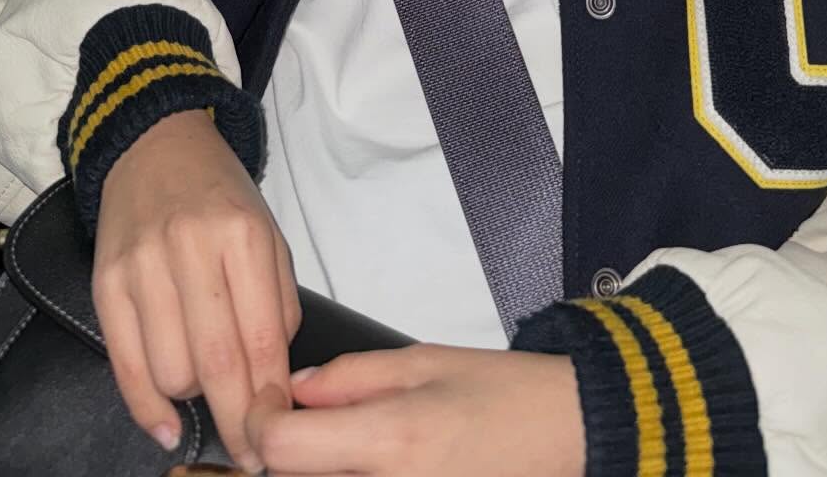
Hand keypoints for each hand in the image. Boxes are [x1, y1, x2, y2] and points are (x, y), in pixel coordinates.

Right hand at [92, 109, 300, 473]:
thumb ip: (276, 305)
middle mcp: (190, 248)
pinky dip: (147, 408)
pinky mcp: (105, 282)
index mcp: (243, 235)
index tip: (279, 435)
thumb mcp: (267, 235)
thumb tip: (274, 383)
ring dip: (194, 399)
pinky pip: (124, 365)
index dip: (270, 400)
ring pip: (171, 371)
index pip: (260, 338)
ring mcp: (142, 265)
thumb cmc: (221, 196)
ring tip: (207, 392)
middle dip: (238, 421)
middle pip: (216, 363)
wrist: (156, 144)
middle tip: (252, 453)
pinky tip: (168, 425)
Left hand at [243, 343, 584, 476]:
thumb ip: (350, 375)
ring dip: (319, 467)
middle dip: (288, 447)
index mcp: (389, 439)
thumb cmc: (505, 395)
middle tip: (304, 419)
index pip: (280, 448)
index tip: (269, 400)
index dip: (260, 419)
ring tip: (342, 439)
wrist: (565, 434)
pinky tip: (369, 461)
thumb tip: (297, 390)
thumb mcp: (422, 360)